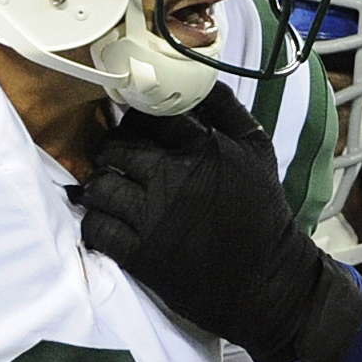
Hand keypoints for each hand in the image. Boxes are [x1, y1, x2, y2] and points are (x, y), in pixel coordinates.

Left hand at [80, 83, 361, 361]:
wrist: (267, 280)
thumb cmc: (262, 212)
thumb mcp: (257, 151)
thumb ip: (227, 111)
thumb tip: (196, 81)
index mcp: (202, 148)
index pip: (149, 115)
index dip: (135, 117)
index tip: (135, 126)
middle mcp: (173, 178)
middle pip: (117, 146)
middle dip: (112, 150)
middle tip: (118, 160)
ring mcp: (153, 217)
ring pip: (100, 185)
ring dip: (98, 185)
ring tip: (109, 190)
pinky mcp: (141, 254)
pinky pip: (97, 228)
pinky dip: (94, 222)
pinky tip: (105, 221)